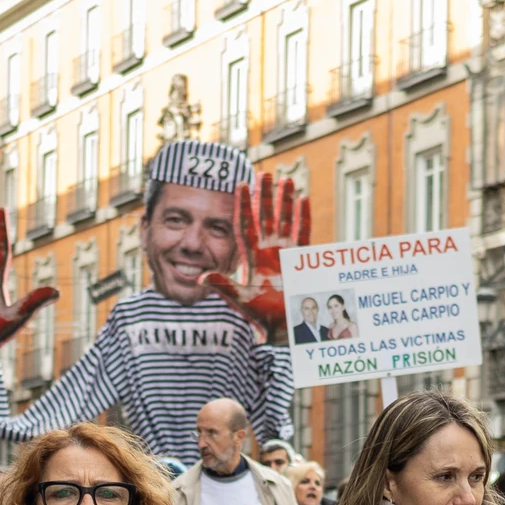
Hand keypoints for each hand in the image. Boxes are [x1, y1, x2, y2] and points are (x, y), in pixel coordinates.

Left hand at [200, 174, 309, 343]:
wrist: (285, 330)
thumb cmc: (262, 318)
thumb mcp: (241, 300)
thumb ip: (224, 286)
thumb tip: (201, 277)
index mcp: (252, 258)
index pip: (245, 226)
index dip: (243, 205)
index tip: (240, 184)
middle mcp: (268, 252)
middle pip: (265, 217)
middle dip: (264, 196)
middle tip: (264, 173)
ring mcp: (285, 255)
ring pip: (285, 221)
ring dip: (285, 201)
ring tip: (285, 179)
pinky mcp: (301, 261)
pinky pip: (302, 235)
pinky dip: (303, 218)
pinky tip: (302, 199)